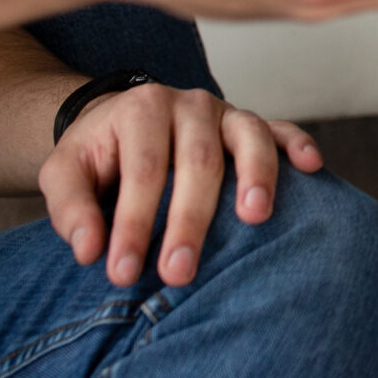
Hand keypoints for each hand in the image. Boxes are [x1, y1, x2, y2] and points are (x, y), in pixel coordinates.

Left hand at [44, 82, 317, 287]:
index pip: (143, 171)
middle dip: (190, 220)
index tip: (124, 273)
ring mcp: (226, 111)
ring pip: (248, 138)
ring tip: (255, 217)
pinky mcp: (251, 123)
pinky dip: (298, 144)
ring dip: (256, 176)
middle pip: (198, 161)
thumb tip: (88, 250)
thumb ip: (71, 208)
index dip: (135, 223)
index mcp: (141, 110)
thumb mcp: (65, 172)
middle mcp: (189, 104)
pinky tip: (312, 166)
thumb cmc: (98, 155)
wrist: (121, 118)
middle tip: (178, 273)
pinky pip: (281, 129)